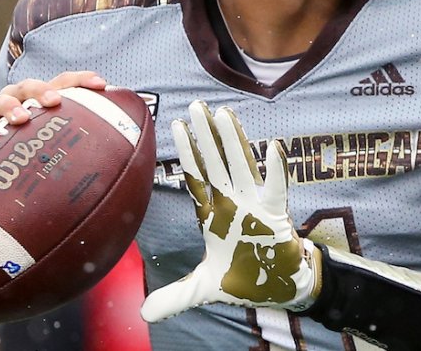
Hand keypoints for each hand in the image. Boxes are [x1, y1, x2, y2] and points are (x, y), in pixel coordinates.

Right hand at [0, 72, 108, 200]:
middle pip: (28, 86)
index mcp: (40, 101)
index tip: (102, 84)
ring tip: (20, 119)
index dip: (81, 80)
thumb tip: (126, 168)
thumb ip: (81, 149)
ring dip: (10, 108)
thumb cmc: (28, 152)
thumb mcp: (53, 147)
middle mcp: (17, 102)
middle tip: (55, 101)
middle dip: (42, 91)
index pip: (63, 83)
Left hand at [140, 101, 320, 322]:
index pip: (196, 177)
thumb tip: (144, 314)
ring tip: (225, 113)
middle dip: (206, 135)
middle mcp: (231, 203)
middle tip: (197, 105)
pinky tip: (273, 146)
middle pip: (216, 163)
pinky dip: (276, 169)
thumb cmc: (242, 278)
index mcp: (212, 214)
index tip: (177, 125)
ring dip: (234, 141)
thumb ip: (175, 296)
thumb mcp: (203, 288)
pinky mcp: (276, 215)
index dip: (187, 152)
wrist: (276, 289)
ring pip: (241, 166)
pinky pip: (277, 188)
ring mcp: (254, 205)